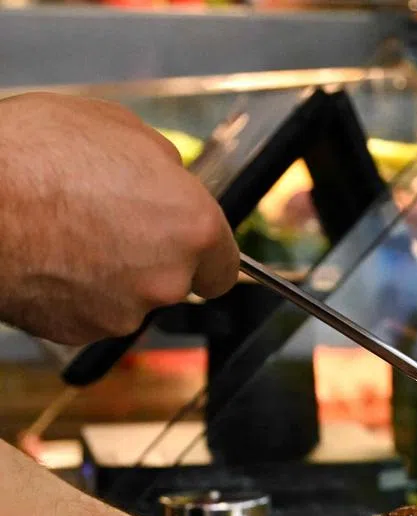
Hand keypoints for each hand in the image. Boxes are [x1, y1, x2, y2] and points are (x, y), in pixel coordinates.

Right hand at [0, 93, 238, 344]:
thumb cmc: (35, 154)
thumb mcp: (117, 128)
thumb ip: (161, 165)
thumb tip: (170, 178)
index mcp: (192, 226)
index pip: (226, 265)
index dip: (203, 253)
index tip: (188, 245)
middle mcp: (169, 278)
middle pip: (178, 281)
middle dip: (154, 259)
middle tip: (111, 223)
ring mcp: (126, 311)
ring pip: (133, 298)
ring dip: (112, 274)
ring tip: (68, 232)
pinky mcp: (84, 332)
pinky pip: (92, 312)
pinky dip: (77, 292)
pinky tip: (49, 256)